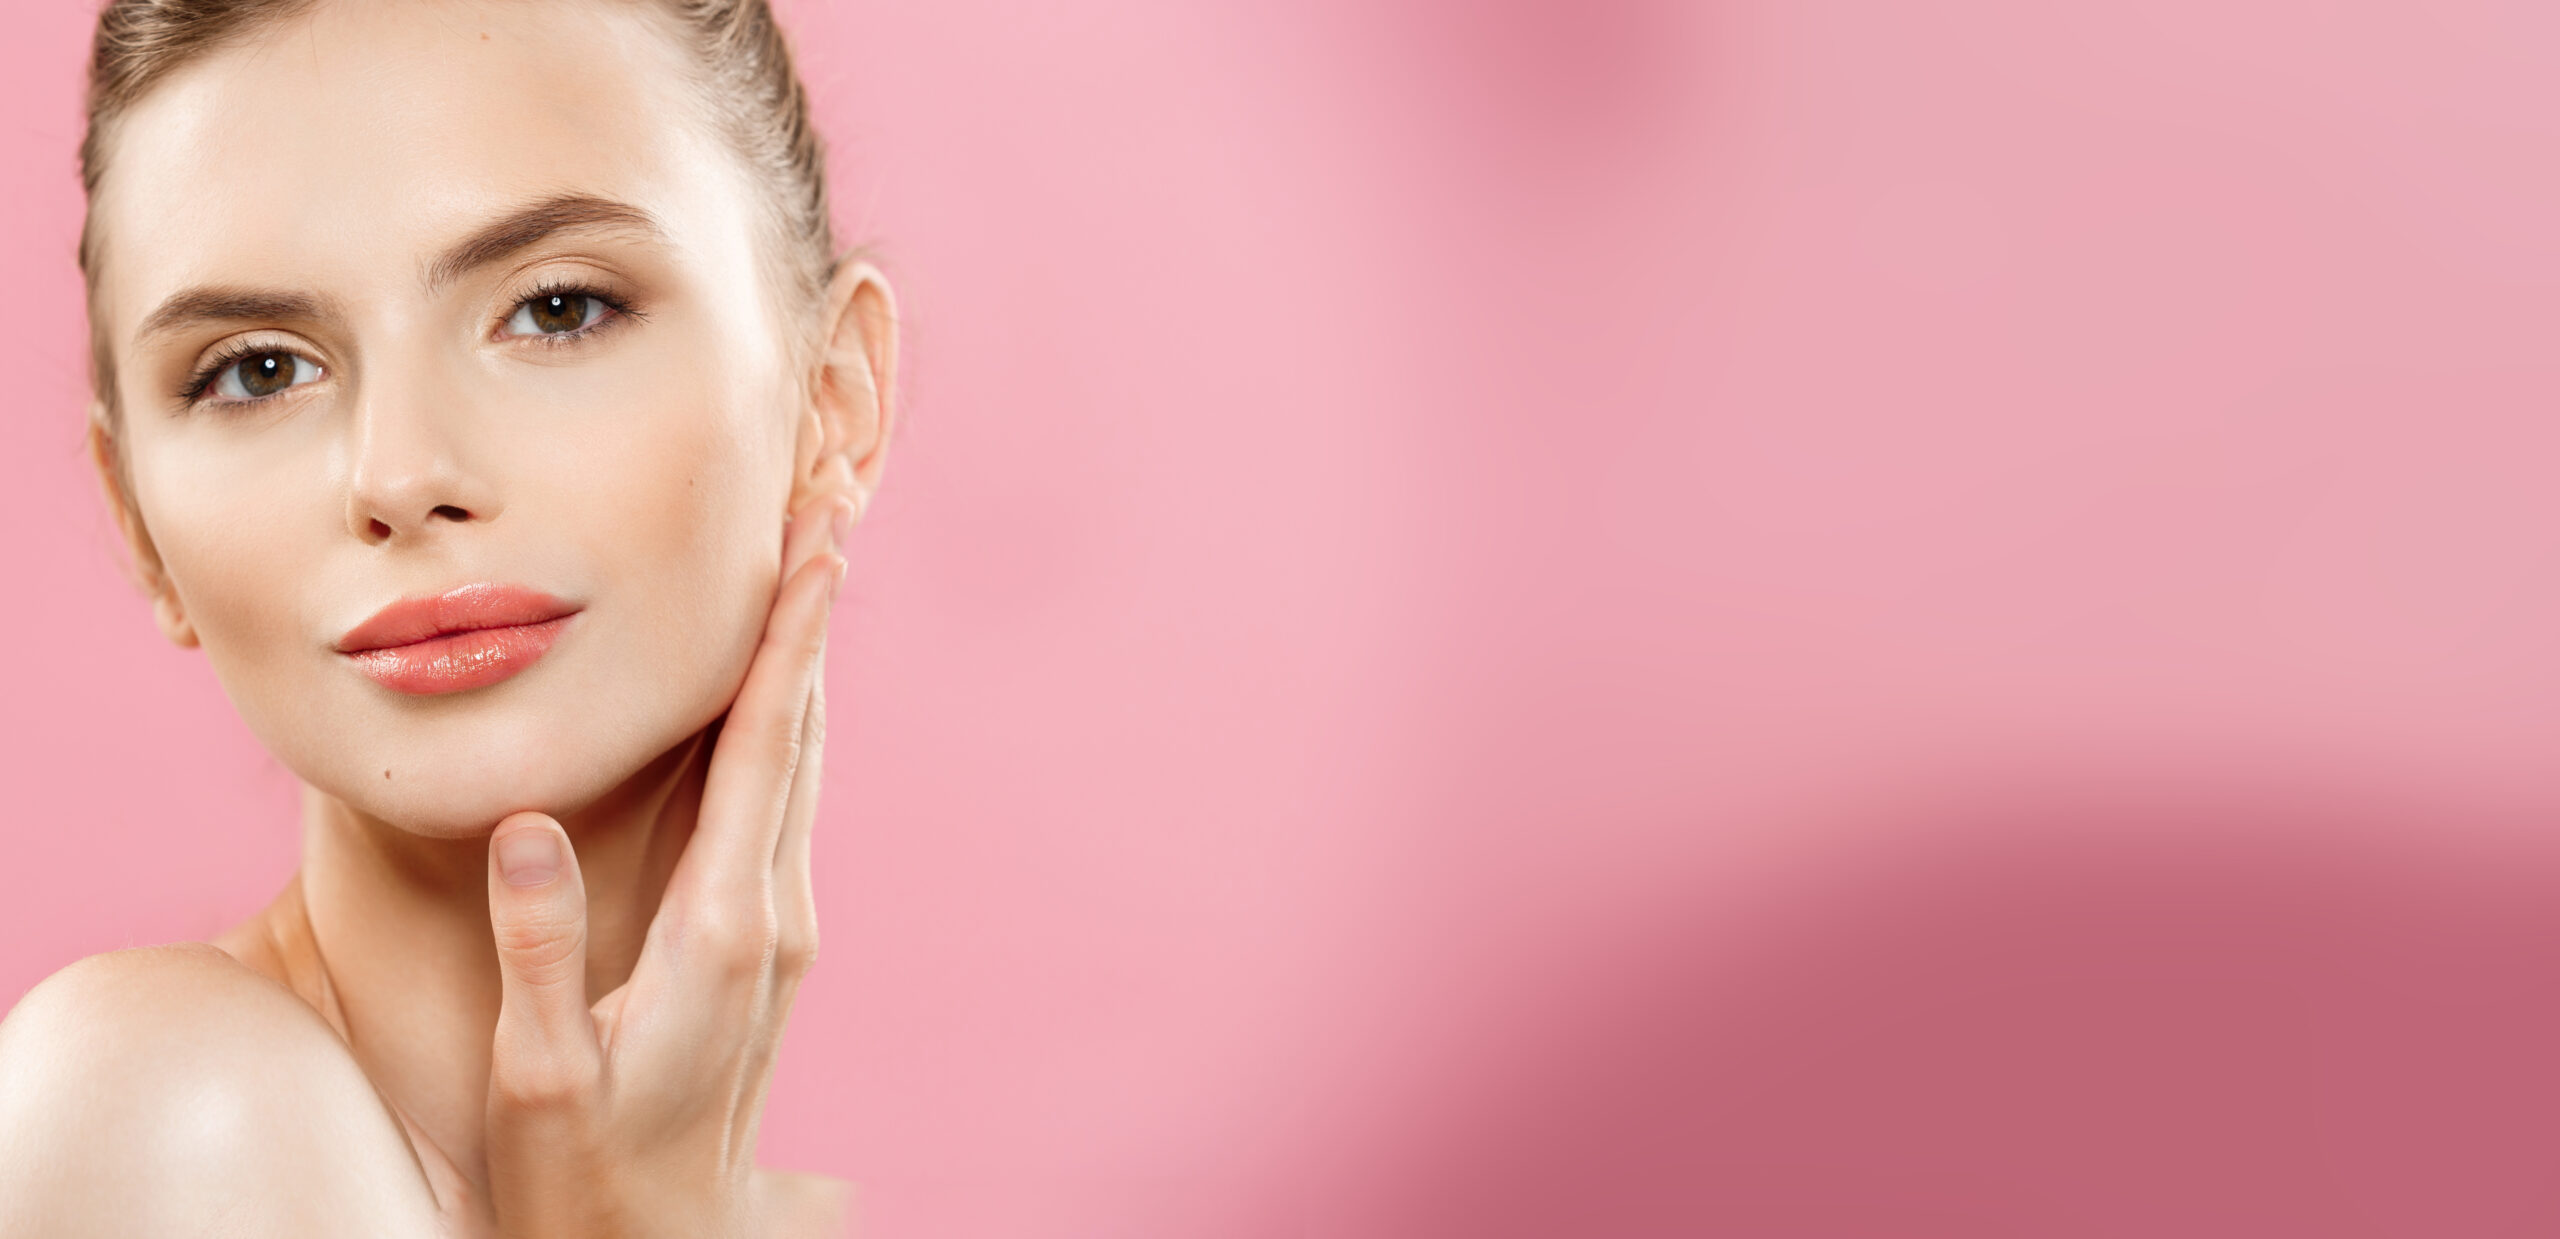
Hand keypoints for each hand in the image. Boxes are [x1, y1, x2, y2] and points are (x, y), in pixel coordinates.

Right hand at [466, 495, 849, 1237]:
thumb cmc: (585, 1169)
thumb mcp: (541, 1068)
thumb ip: (538, 943)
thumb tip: (530, 821)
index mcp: (721, 928)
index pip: (764, 754)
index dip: (791, 644)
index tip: (821, 550)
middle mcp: (770, 914)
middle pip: (801, 736)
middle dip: (812, 620)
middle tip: (825, 509)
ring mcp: (778, 927)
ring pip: (799, 766)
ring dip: (805, 666)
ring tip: (811, 571)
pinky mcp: (766, 943)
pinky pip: (780, 807)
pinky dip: (783, 728)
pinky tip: (771, 696)